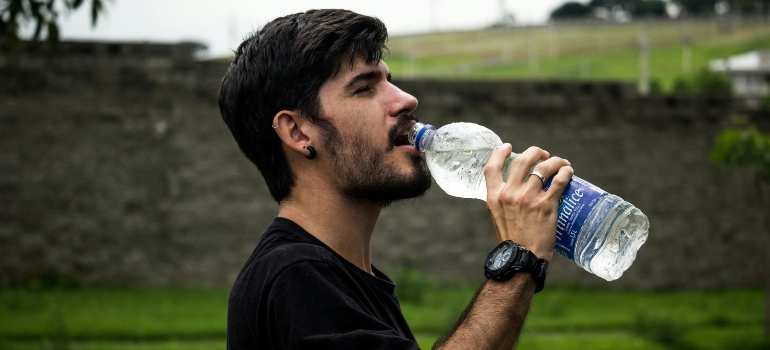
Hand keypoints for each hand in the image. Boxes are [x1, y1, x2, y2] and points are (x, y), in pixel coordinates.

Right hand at [484, 145, 572, 260]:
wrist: (522, 259)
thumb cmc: (512, 241)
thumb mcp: (498, 217)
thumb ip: (503, 201)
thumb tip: (515, 190)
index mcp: (495, 197)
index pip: (492, 167)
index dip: (499, 153)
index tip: (508, 147)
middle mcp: (510, 194)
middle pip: (522, 160)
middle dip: (535, 152)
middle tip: (543, 155)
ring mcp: (528, 198)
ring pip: (543, 167)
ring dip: (555, 161)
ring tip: (561, 163)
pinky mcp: (546, 204)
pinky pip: (559, 180)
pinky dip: (565, 172)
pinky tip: (569, 172)